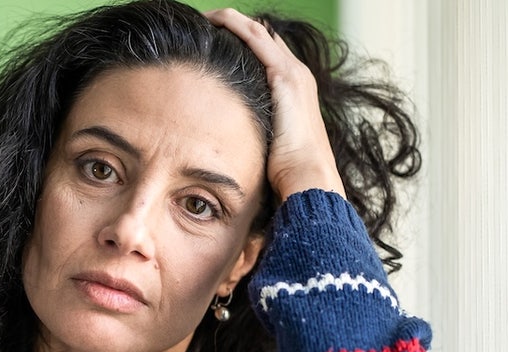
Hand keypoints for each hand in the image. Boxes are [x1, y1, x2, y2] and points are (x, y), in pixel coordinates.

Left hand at [205, 8, 345, 201]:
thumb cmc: (285, 170)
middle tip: (200, 24)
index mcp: (293, 88)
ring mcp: (292, 72)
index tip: (209, 41)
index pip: (263, 51)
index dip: (238, 41)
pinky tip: (212, 22)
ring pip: (256, 30)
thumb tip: (224, 142)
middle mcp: (296, 73)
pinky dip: (233, 26)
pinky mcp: (284, 76)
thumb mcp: (264, 144)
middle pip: (260, 35)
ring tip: (200, 19)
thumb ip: (250, 132)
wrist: (307, 177)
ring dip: (227, 20)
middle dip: (230, 26)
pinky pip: (255, 37)